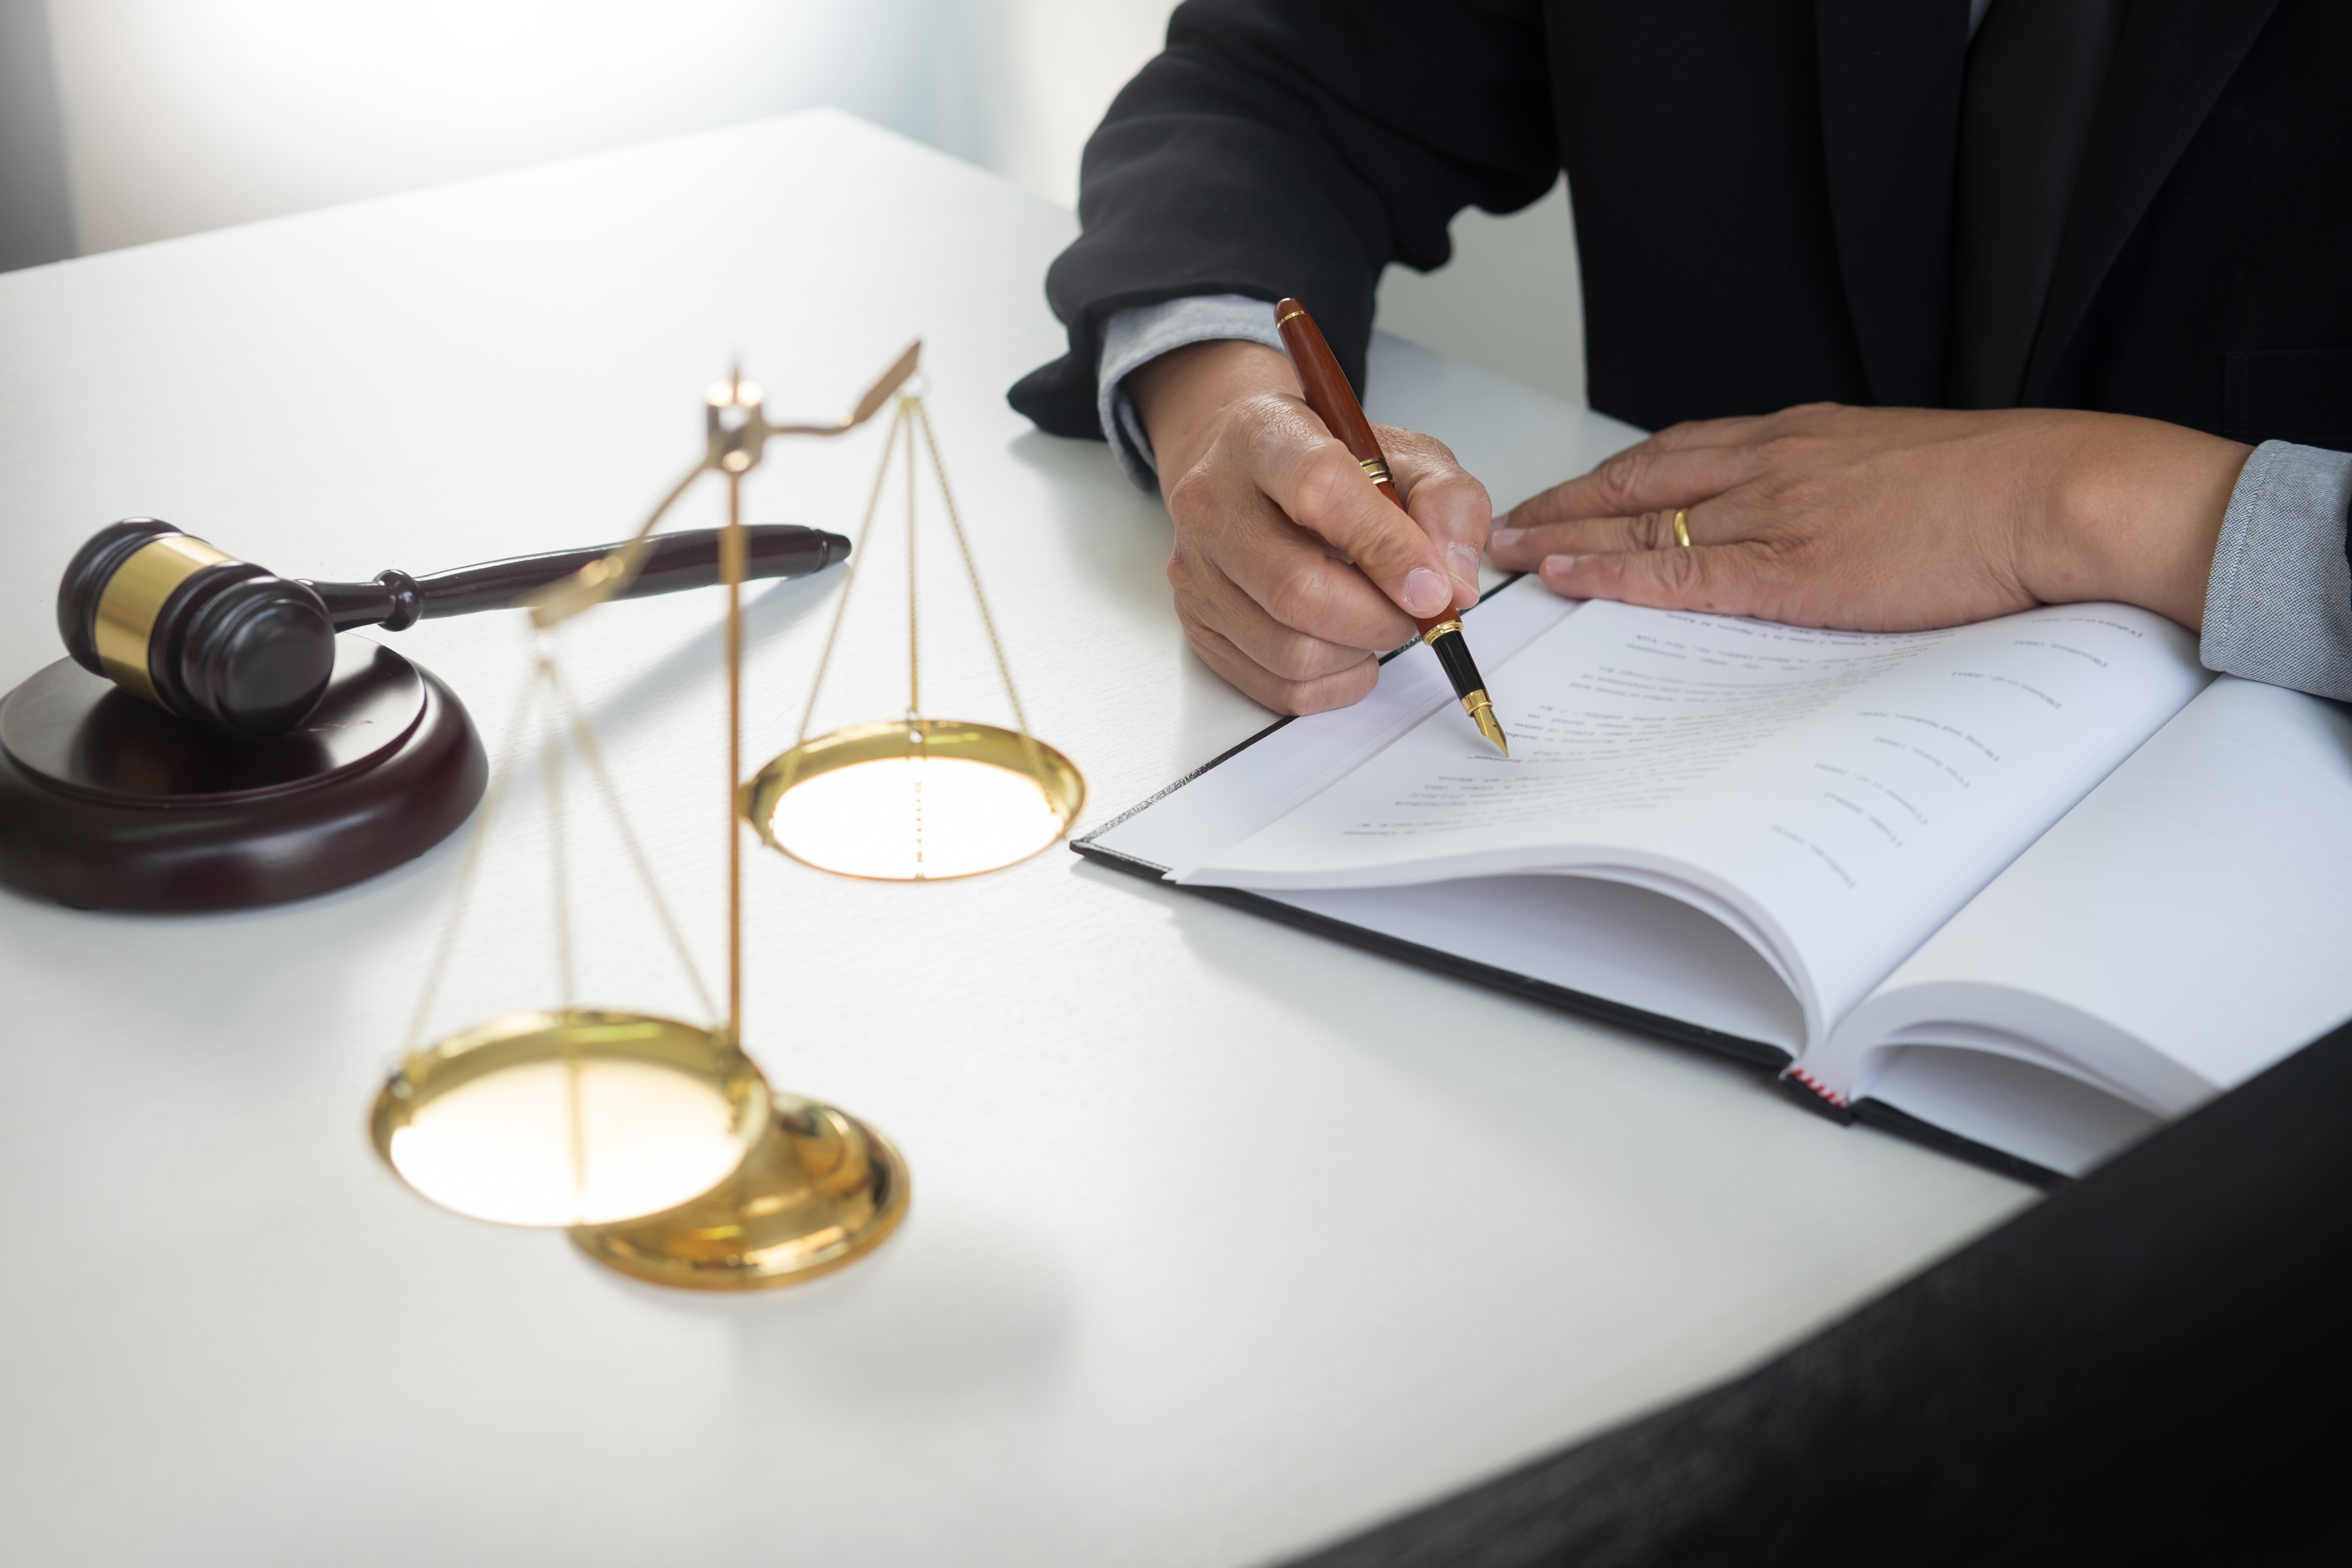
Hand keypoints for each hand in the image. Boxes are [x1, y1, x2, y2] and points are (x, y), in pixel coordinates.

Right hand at [1132, 339, 1490, 711]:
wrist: (1250, 470)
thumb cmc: (1329, 463)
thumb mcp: (1407, 457)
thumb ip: (1447, 504)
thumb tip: (1453, 586)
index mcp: (1263, 436)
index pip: (1318, 490)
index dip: (1387, 549)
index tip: (1434, 587)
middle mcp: (1212, 502)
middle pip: (1297, 590)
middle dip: (1380, 619)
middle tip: (1414, 611)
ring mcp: (1196, 569)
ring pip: (1291, 651)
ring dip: (1359, 652)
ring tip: (1377, 620)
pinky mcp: (1197, 624)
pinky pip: (1278, 687)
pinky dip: (1334, 683)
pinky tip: (1347, 646)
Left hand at [1487, 404, 2252, 631]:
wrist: (2054, 494)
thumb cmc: (1998, 489)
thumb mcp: (1901, 469)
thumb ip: (1842, 487)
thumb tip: (1821, 518)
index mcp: (1802, 438)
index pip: (1679, 454)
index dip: (1612, 479)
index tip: (1567, 496)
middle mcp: (1773, 463)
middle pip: (1639, 480)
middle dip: (1565, 503)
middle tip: (1504, 523)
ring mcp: (1777, 512)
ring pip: (1642, 524)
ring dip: (1566, 538)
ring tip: (1509, 555)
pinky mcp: (1792, 567)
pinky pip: (1682, 573)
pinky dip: (1615, 575)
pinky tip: (1568, 578)